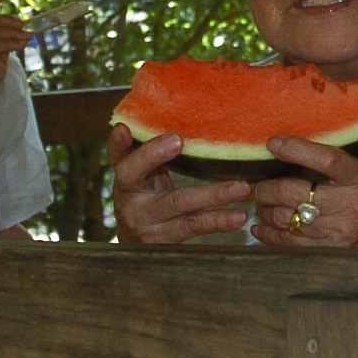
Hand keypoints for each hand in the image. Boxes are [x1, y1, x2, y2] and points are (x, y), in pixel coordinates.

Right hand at [106, 124, 251, 243]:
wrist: (139, 243)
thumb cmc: (150, 196)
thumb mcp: (146, 175)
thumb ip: (155, 153)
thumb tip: (183, 114)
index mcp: (126, 180)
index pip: (117, 158)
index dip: (117, 144)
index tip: (124, 128)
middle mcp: (130, 201)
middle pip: (138, 177)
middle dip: (155, 155)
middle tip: (177, 140)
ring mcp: (146, 225)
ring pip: (178, 206)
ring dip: (212, 196)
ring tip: (240, 188)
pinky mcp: (165, 242)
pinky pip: (194, 227)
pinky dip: (218, 221)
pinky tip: (239, 215)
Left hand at [250, 136, 357, 248]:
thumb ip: (344, 171)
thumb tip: (303, 159)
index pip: (323, 157)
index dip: (294, 148)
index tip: (272, 144)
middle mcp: (349, 203)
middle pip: (293, 190)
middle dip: (267, 188)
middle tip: (259, 187)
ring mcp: (338, 231)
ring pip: (285, 218)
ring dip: (266, 212)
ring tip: (261, 207)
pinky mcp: (330, 253)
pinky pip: (290, 243)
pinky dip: (271, 236)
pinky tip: (262, 230)